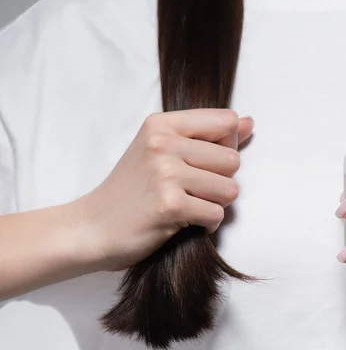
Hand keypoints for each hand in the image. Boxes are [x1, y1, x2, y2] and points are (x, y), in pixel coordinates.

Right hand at [67, 110, 253, 270]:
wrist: (92, 227)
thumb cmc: (132, 190)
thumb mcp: (162, 151)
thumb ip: (208, 135)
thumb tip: (249, 123)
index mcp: (162, 124)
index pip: (226, 121)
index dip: (225, 146)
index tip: (201, 163)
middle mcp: (163, 143)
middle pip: (233, 159)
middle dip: (219, 181)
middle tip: (190, 191)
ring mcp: (166, 173)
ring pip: (230, 189)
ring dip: (214, 205)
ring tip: (187, 206)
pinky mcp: (170, 205)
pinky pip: (217, 214)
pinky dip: (207, 225)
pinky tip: (184, 223)